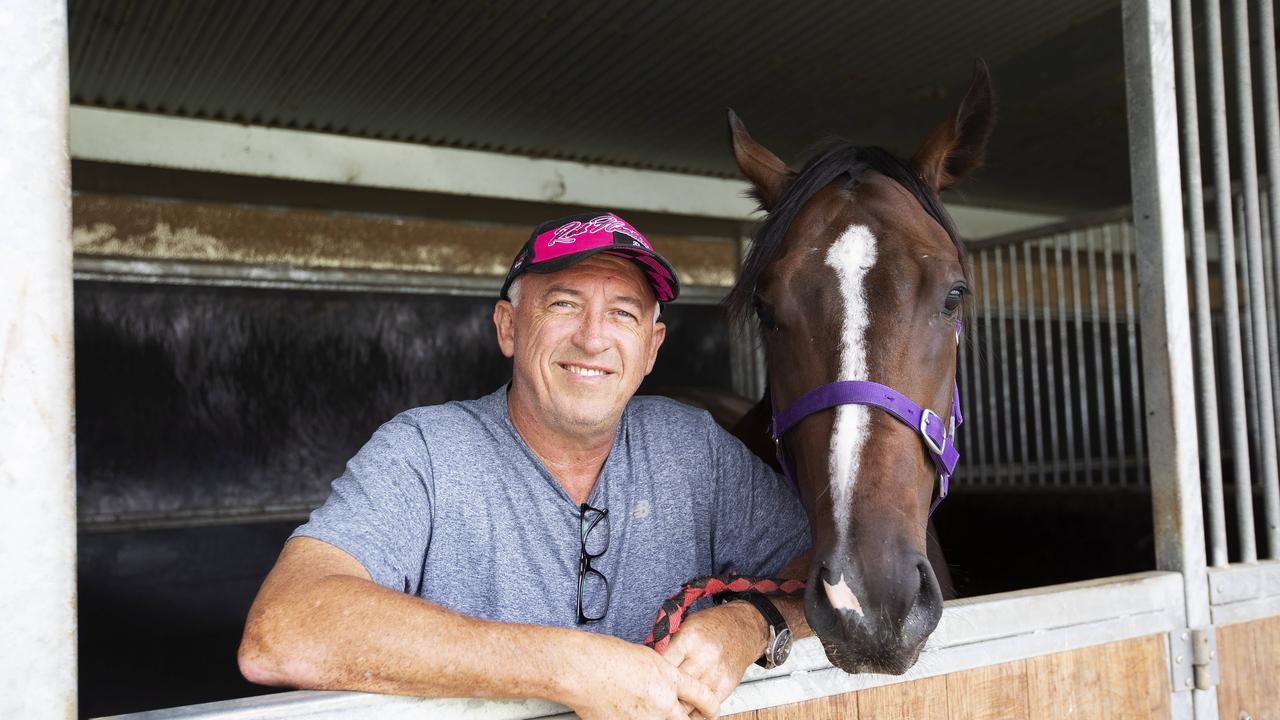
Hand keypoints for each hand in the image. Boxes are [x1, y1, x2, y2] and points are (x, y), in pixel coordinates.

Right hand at [563, 633, 718, 719]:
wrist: (579, 669)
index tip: (710, 711)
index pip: (703, 696)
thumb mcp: (645, 658)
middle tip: (683, 716)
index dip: (710, 707)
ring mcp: (644, 719)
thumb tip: (668, 689)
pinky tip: (626, 712)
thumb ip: (663, 676)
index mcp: (668, 678)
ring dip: (659, 719)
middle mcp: (661, 702)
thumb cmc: (604, 656)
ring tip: (640, 707)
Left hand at [658, 603, 768, 716]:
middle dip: (662, 691)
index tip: (646, 677)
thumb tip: (649, 662)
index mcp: (689, 638)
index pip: (663, 662)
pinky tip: (686, 709)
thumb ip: (669, 643)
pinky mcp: (725, 686)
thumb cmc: (712, 626)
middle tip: (653, 693)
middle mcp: (704, 656)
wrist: (744, 628)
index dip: (652, 672)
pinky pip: (705, 707)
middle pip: (674, 684)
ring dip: (676, 704)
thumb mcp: (687, 625)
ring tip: (666, 704)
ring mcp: (715, 673)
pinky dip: (694, 711)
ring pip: (688, 701)